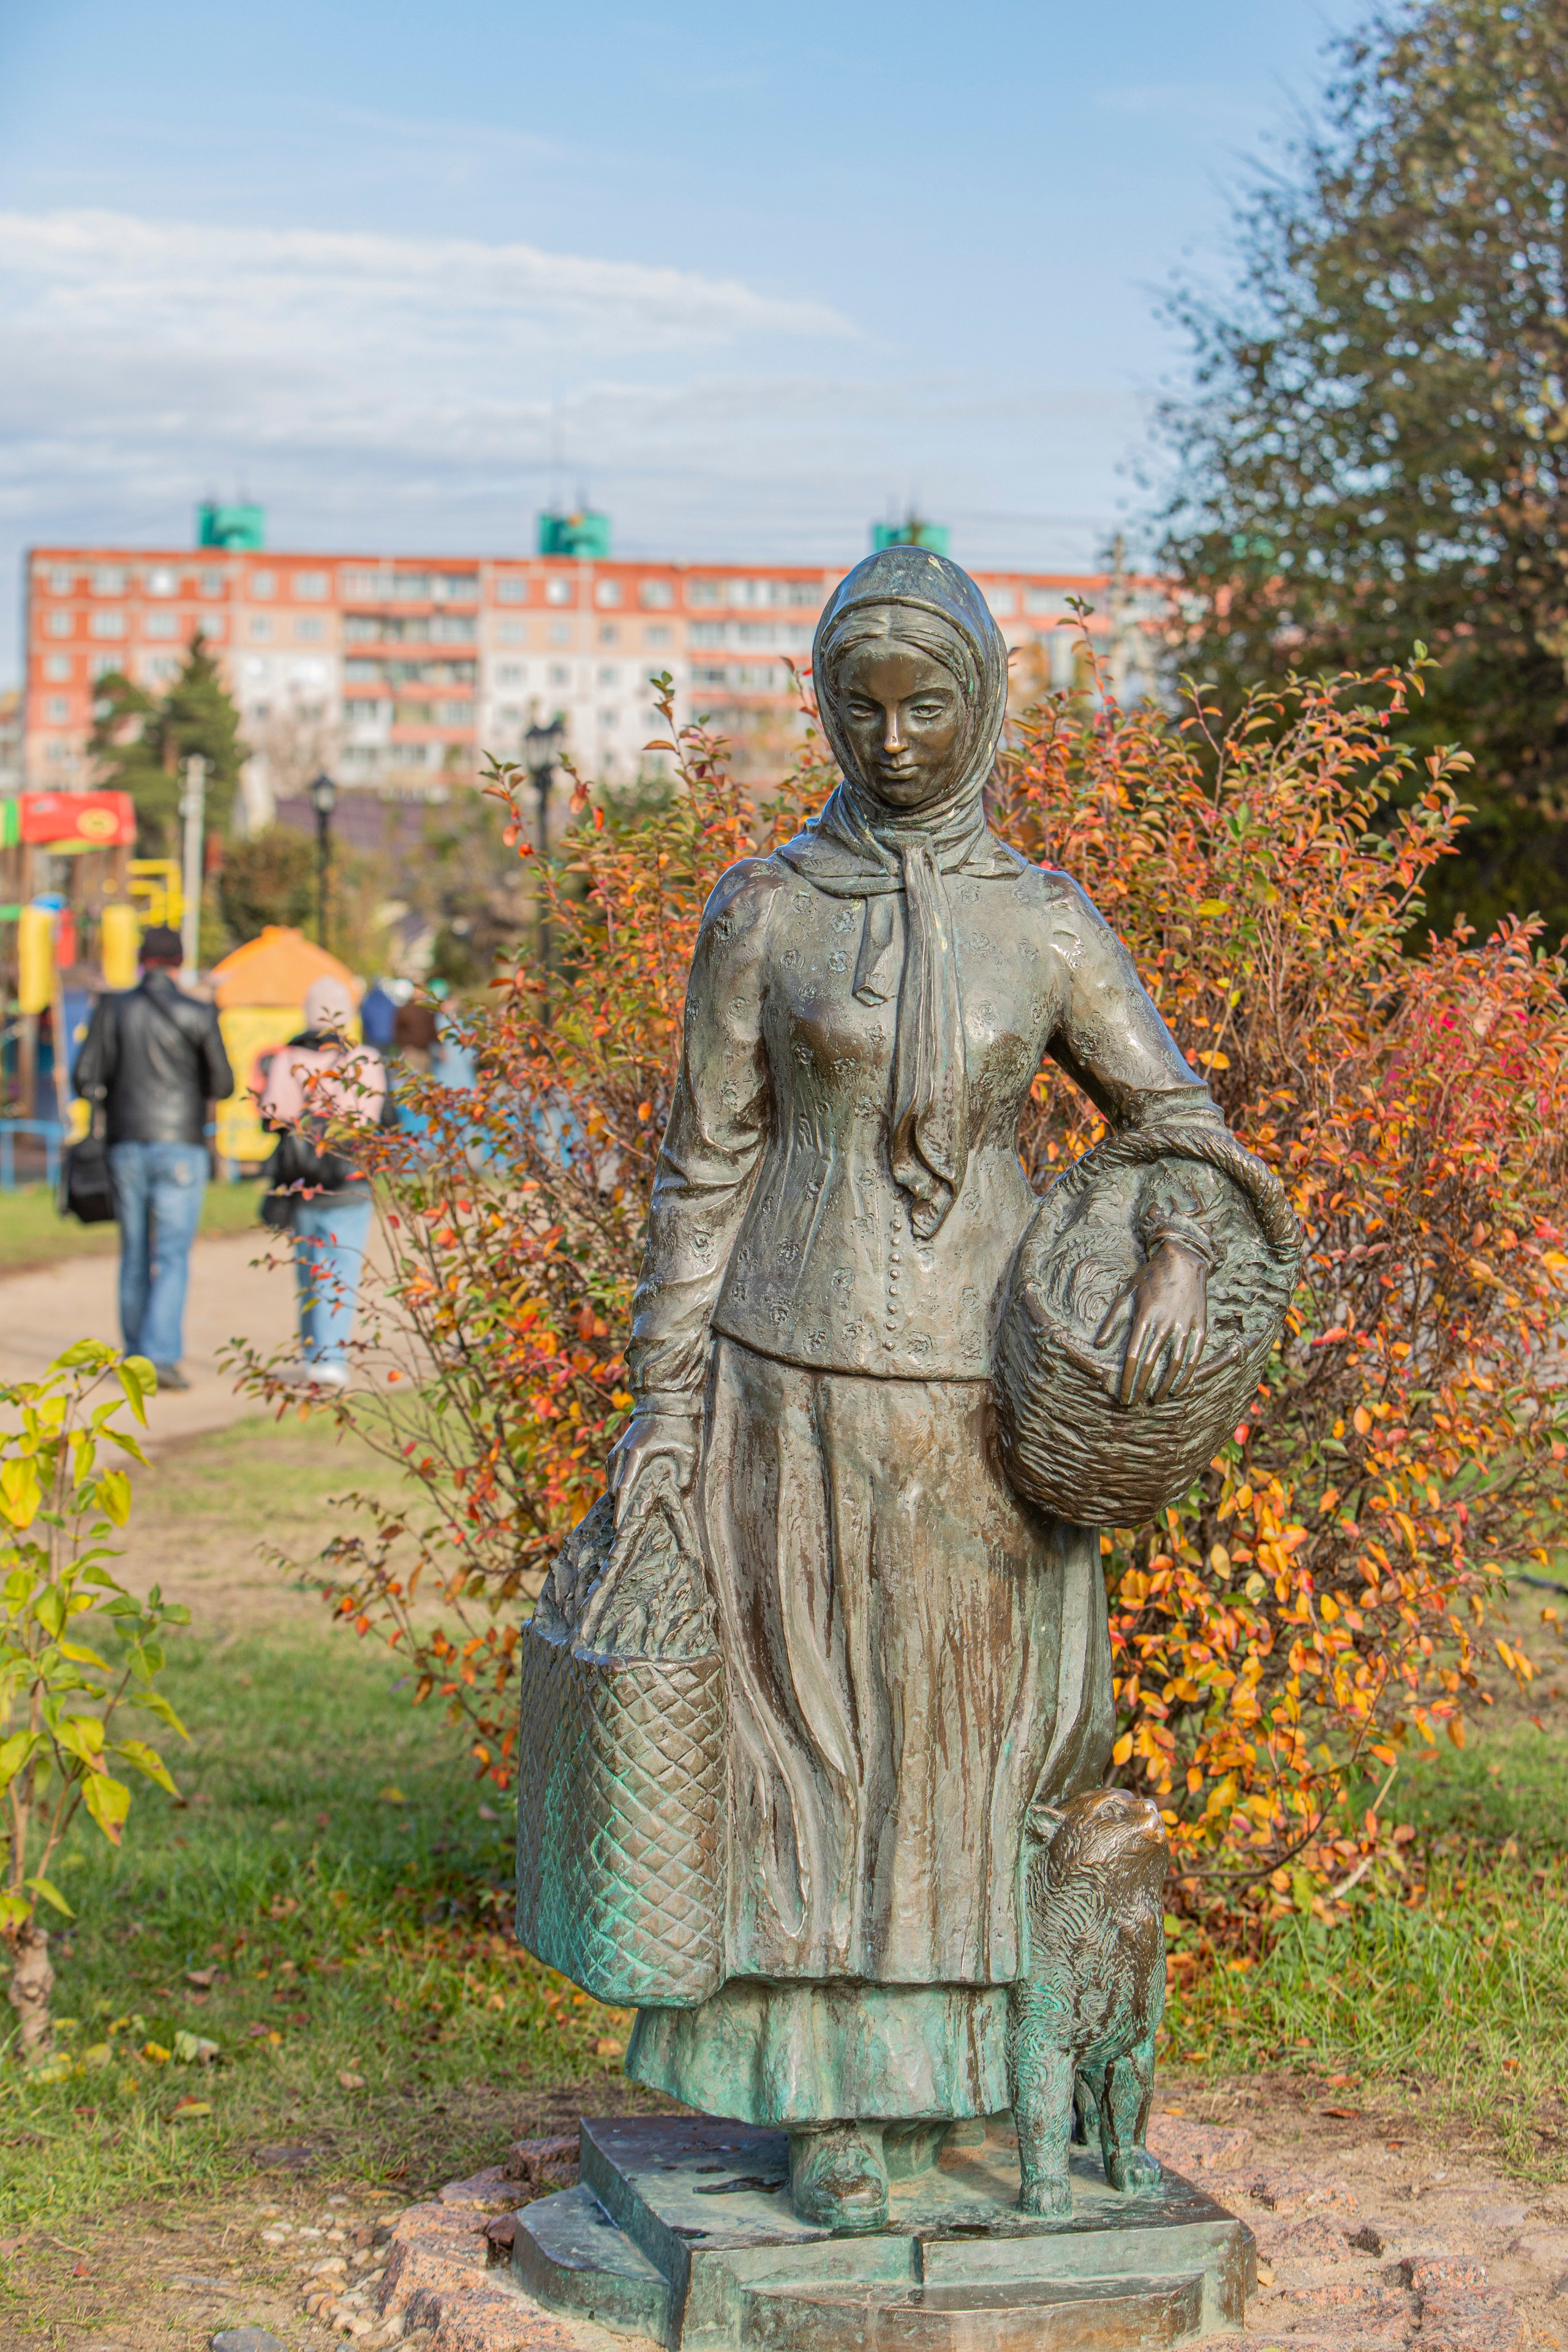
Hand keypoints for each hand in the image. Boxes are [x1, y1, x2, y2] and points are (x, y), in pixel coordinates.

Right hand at [609, 1407, 699, 1530]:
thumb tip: (679, 1492)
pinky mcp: (619, 1447)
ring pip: (612, 1479)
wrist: (665, 1402)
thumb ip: (685, 1474)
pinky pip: (614, 1470)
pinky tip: (627, 1493)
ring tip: (626, 1511)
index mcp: (636, 1454)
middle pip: (614, 1487)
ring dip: (618, 1494)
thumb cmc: (679, 1427)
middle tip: (621, 1526)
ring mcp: (618, 1449)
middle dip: (617, 1507)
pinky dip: (617, 1482)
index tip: (617, 1526)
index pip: (623, 1488)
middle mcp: (622, 1452)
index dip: (619, 1509)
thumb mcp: (689, 1451)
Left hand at [1095, 1239, 1207, 1406]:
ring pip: (1174, 1364)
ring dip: (1164, 1385)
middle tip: (1134, 1403)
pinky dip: (1187, 1375)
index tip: (1123, 1395)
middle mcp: (1164, 1324)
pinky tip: (1179, 1387)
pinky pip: (1194, 1356)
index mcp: (1144, 1317)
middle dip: (1141, 1387)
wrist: (1183, 1259)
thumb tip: (1098, 1345)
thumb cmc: (1150, 1278)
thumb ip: (1112, 1321)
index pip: (1132, 1357)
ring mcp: (1184, 1325)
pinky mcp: (1200, 1326)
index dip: (1127, 1380)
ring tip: (1156, 1399)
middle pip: (1150, 1364)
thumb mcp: (1126, 1294)